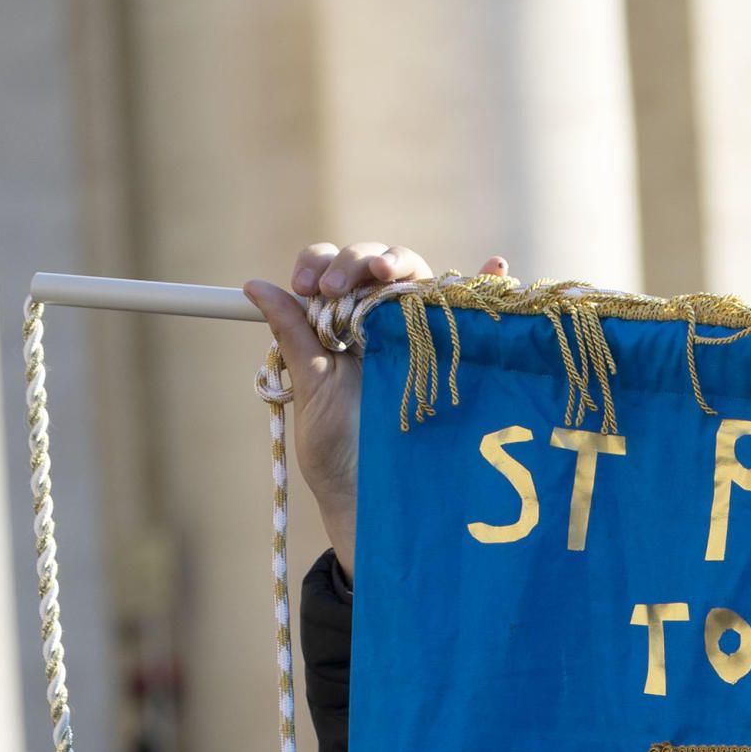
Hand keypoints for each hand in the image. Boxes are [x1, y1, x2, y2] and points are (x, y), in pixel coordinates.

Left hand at [243, 244, 508, 575]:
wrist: (370, 491)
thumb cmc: (336, 447)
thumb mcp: (311, 386)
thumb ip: (293, 333)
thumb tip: (255, 285)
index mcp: (340, 324)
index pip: (332, 270)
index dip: (319, 264)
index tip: (305, 286)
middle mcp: (379, 322)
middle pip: (373, 263)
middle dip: (354, 262)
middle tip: (334, 288)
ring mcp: (417, 334)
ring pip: (416, 275)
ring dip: (399, 260)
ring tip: (385, 272)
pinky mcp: (449, 352)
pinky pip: (470, 312)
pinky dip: (485, 282)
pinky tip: (495, 266)